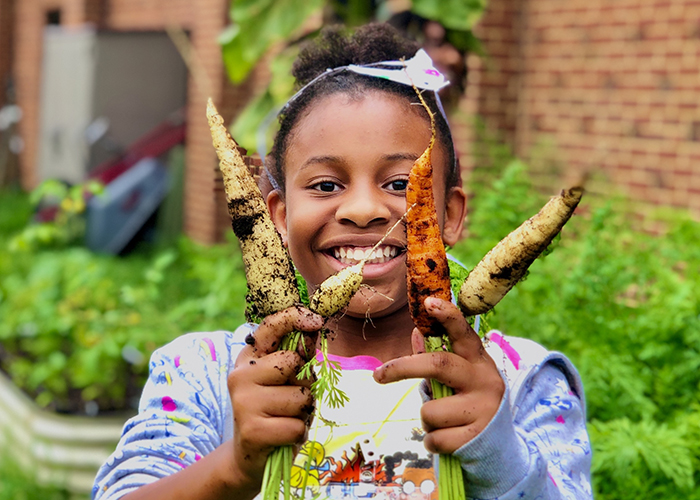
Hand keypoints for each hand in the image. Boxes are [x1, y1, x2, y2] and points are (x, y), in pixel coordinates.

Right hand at [227, 306, 322, 489]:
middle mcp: (241, 374)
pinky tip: (283, 436)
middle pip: (294, 362)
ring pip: (301, 396)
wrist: (250, 457)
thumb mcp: (288, 380)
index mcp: (249, 357)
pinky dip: (298, 433)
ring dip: (303, 412)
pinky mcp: (252, 429)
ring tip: (286, 419)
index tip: (315, 320)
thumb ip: (298, 358)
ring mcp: (243, 401)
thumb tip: (312, 332)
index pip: (271, 326)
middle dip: (305, 383)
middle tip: (291, 400)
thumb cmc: (277, 412)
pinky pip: (296, 425)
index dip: (295, 318)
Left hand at [373, 297, 504, 454]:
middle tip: (378, 375)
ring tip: (444, 423)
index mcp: (479, 360)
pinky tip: (449, 440)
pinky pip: (434, 438)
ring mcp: (483, 409)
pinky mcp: (477, 437)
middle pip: (438, 364)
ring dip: (426, 420)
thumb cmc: (470, 404)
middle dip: (403, 368)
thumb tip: (416, 332)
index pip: (463, 333)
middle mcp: (485, 380)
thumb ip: (438, 358)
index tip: (429, 303)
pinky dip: (432, 442)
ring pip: (430, 410)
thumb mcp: (458, 379)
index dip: (447, 316)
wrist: (500, 447)